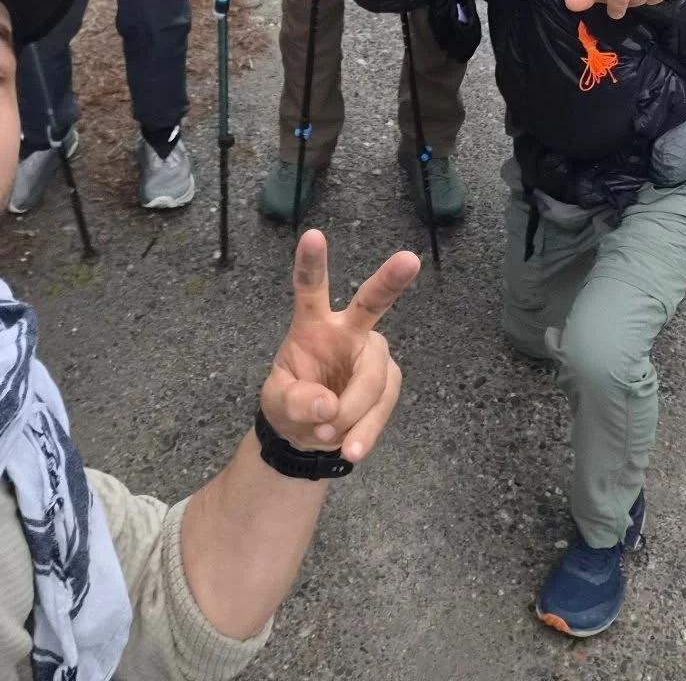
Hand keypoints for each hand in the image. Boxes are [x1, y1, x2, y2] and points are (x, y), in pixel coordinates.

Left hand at [260, 229, 418, 463]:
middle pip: (371, 303)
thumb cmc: (291, 405)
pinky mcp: (388, 381)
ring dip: (352, 414)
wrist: (310, 438)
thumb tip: (327, 405)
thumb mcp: (277, 404)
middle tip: (408, 260)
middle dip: (390, 281)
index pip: (310, 289)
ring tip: (327, 437)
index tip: (312, 235)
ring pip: (373, 379)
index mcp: (312, 324)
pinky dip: (365, 432)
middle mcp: (348, 330)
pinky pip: (382, 408)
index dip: (311, 264)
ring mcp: (371, 355)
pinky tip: (350, 449)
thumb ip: (294, 402)